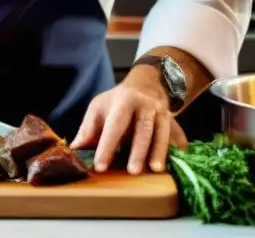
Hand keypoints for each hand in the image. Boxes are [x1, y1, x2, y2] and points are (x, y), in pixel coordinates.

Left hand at [70, 68, 188, 174]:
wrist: (146, 84)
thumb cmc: (117, 101)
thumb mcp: (99, 107)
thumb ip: (88, 129)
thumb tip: (75, 150)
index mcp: (123, 101)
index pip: (114, 125)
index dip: (107, 146)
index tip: (100, 166)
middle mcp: (145, 105)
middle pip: (142, 129)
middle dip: (138, 150)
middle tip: (132, 172)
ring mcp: (162, 112)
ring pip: (162, 132)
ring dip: (159, 151)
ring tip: (156, 170)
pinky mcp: (174, 121)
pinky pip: (177, 134)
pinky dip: (178, 147)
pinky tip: (178, 161)